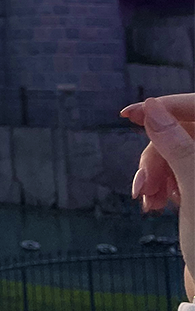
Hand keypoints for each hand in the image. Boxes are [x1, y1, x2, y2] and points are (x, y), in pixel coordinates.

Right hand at [122, 94, 194, 301]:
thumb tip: (151, 106)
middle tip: (141, 186)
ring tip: (147, 202)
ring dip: (154, 175)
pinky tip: (155, 204)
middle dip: (155, 157)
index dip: (164, 107)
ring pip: (176, 154)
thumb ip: (177, 145)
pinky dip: (161, 185)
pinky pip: (178, 172)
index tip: (128, 114)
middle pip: (182, 133)